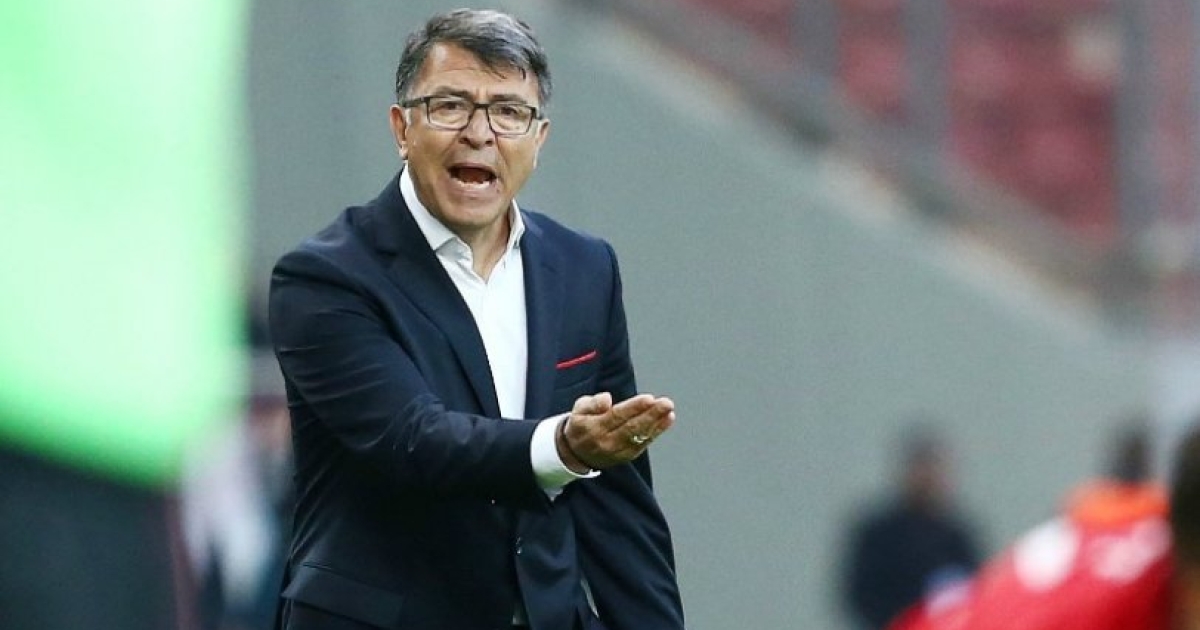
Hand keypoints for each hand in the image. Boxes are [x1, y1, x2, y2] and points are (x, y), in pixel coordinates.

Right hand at [556, 392, 674, 471]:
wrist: (576, 454)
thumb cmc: (581, 424)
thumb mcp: (579, 409)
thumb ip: (592, 403)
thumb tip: (607, 400)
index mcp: (594, 428)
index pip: (617, 417)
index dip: (634, 408)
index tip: (649, 398)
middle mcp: (607, 442)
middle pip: (632, 428)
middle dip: (651, 415)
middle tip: (666, 403)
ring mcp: (618, 451)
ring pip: (640, 437)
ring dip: (657, 423)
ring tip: (669, 410)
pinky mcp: (627, 456)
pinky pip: (644, 443)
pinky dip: (657, 431)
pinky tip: (667, 419)